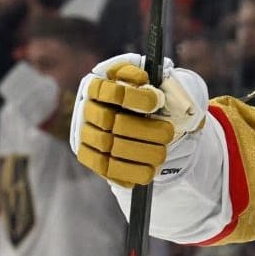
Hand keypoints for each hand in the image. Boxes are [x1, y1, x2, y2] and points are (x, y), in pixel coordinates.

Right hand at [70, 53, 208, 185]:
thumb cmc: (151, 99)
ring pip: (109, 146)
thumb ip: (159, 84)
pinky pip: (105, 168)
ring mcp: (86, 133)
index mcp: (101, 85)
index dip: (135, 98)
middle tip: (168, 134)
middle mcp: (88, 108)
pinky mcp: (88, 155)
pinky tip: (149, 171)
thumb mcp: (157, 85)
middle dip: (145, 130)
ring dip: (141, 152)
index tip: (156, 103)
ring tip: (162, 153)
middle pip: (111, 121)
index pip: (111, 91)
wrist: (143, 120)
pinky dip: (129, 171)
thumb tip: (152, 88)